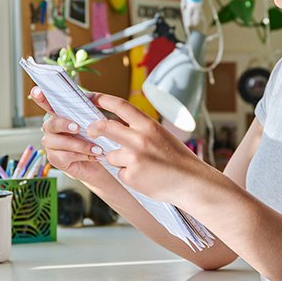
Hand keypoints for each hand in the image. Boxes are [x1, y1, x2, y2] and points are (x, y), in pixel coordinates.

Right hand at [31, 87, 111, 184]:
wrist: (99, 161)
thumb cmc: (95, 139)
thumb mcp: (94, 123)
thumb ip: (88, 110)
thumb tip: (90, 98)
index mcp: (59, 116)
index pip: (47, 104)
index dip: (41, 97)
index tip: (37, 90)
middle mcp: (51, 129)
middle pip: (52, 123)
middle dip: (64, 124)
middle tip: (77, 127)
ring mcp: (51, 144)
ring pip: (59, 142)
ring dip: (80, 144)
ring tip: (96, 148)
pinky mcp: (54, 159)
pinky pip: (65, 156)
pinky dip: (81, 156)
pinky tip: (93, 156)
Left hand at [85, 92, 210, 202]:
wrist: (191, 182)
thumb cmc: (177, 159)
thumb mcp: (160, 135)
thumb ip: (140, 130)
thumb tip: (117, 126)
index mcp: (148, 125)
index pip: (120, 105)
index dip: (102, 99)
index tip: (90, 97)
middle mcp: (139, 138)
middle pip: (104, 127)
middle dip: (93, 128)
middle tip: (90, 130)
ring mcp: (133, 157)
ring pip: (110, 155)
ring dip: (118, 160)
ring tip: (140, 166)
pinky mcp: (131, 175)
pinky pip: (120, 173)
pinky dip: (127, 175)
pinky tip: (143, 178)